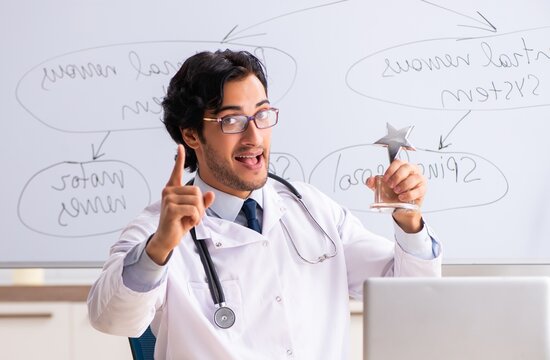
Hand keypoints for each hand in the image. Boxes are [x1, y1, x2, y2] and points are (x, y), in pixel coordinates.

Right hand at [146, 145, 214, 264]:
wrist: (167, 239)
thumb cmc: (178, 223)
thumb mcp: (193, 212)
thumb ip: (202, 203)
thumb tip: (211, 194)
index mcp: (173, 190)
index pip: (176, 172)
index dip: (179, 160)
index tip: (180, 147)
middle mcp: (169, 191)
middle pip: (197, 191)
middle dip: (200, 207)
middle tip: (193, 217)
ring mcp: (169, 199)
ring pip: (196, 201)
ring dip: (198, 214)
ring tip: (189, 220)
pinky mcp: (171, 209)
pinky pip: (193, 210)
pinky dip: (195, 218)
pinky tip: (187, 223)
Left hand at [366, 159, 425, 232]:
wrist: (400, 206)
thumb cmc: (392, 193)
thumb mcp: (381, 187)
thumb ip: (374, 183)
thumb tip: (369, 180)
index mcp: (402, 166)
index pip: (398, 162)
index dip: (391, 170)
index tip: (385, 179)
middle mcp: (412, 170)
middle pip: (407, 167)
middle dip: (397, 177)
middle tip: (391, 186)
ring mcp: (419, 179)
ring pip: (414, 178)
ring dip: (404, 185)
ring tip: (397, 192)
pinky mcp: (423, 189)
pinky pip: (419, 190)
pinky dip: (409, 194)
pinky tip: (402, 197)